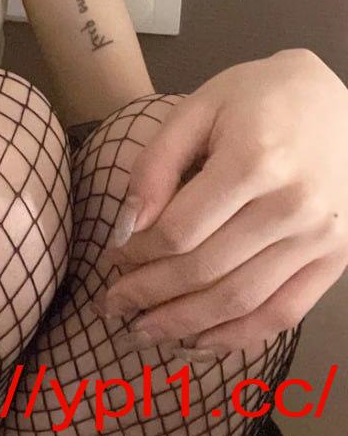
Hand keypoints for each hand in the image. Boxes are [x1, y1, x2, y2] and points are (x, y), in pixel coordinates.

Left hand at [93, 48, 347, 355]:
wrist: (339, 101)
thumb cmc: (259, 96)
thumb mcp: (199, 107)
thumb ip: (157, 162)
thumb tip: (126, 226)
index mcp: (254, 161)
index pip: (180, 230)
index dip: (137, 253)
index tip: (110, 259)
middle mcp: (292, 207)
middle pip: (205, 271)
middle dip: (149, 295)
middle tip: (112, 306)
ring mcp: (319, 239)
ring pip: (240, 302)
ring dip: (185, 325)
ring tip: (144, 332)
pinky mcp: (337, 260)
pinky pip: (283, 313)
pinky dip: (238, 337)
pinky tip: (199, 339)